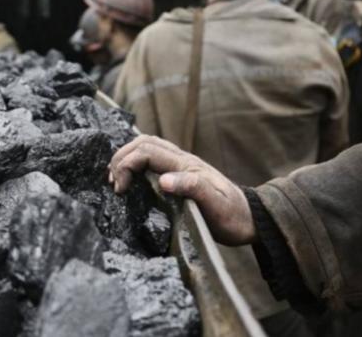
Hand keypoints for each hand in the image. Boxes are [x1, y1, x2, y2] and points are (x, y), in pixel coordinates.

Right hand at [108, 135, 256, 245]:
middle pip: (143, 142)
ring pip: (146, 146)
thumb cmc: (231, 215)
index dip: (126, 165)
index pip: (147, 151)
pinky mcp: (178, 172)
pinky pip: (151, 157)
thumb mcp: (215, 205)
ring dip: (126, 157)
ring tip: (116, 179)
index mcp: (186, 165)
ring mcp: (179, 164)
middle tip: (113, 183)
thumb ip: (192, 189)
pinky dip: (134, 161)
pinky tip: (129, 178)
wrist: (249, 218)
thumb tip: (163, 180)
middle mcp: (181, 159)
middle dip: (121, 158)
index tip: (119, 190)